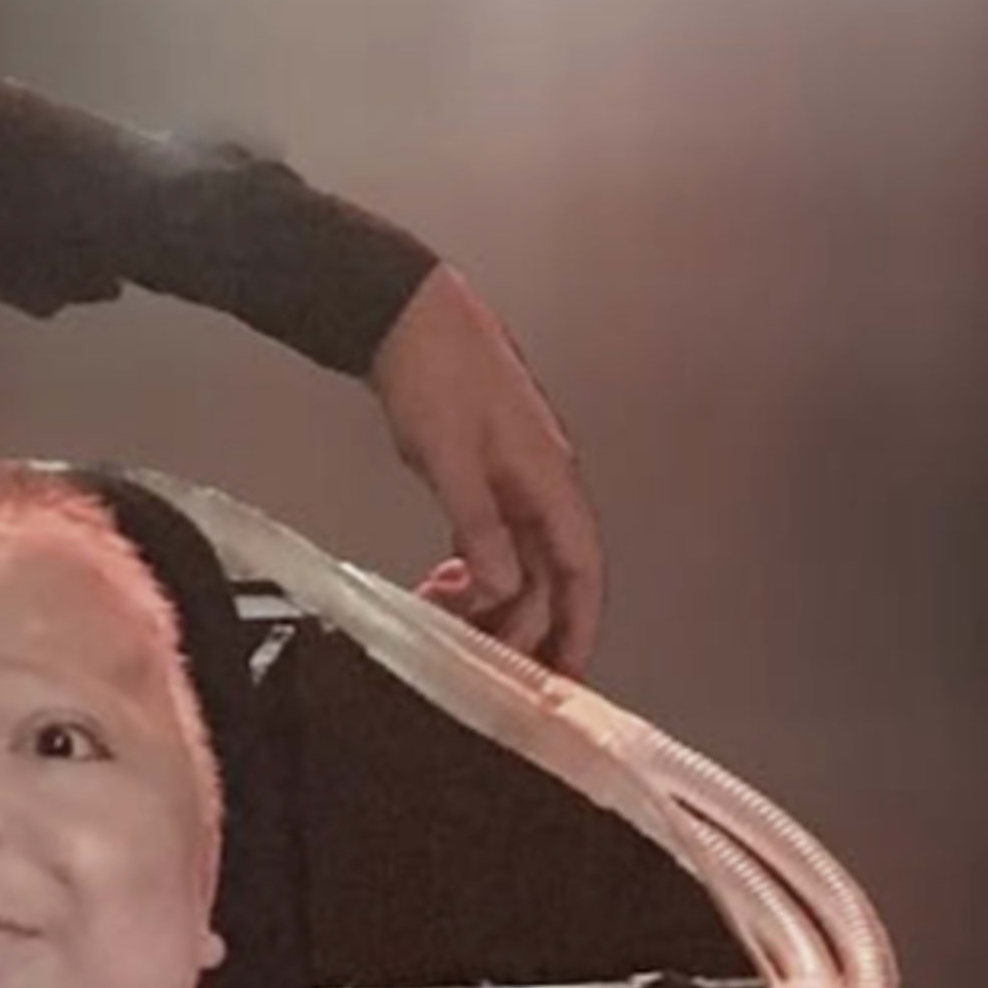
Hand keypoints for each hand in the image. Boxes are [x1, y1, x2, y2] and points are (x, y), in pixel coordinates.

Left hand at [365, 264, 600, 671]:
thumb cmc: (434, 373)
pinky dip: (471, 562)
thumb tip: (501, 587)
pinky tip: (441, 581)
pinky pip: (490, 532)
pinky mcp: (481, 466)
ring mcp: (513, 472)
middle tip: (484, 663)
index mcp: (550, 478)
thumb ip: (478, 526)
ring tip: (444, 619)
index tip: (566, 676)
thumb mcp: (449, 457)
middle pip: (551, 571)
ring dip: (491, 595)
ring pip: (518, 554)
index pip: (581, 568)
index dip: (580, 625)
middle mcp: (543, 480)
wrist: (406, 311)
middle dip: (524, 622)